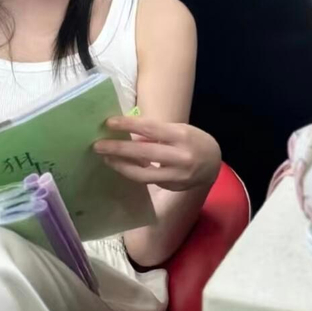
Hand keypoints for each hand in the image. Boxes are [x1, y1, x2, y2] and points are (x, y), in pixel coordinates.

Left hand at [94, 116, 220, 192]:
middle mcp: (180, 157)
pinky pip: (148, 180)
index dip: (128, 125)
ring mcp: (176, 176)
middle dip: (117, 149)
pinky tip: (123, 166)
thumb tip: (127, 134)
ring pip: (142, 174)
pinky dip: (133, 172)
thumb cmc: (193, 140)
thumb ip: (155, 133)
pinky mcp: (172, 187)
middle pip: (143, 153)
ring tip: (106, 158)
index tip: (109, 123)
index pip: (150, 128)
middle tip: (97, 146)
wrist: (214, 164)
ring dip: (121, 166)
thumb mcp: (178, 130)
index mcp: (181, 136)